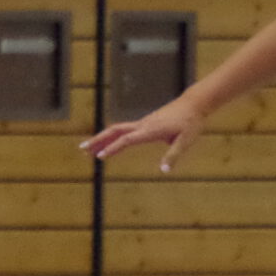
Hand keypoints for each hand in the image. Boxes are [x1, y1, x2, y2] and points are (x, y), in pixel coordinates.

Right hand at [80, 97, 207, 172]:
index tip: (99, 156)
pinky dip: (111, 136)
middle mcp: (142, 125)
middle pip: (114, 131)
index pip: (126, 139)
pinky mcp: (144, 123)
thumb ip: (173, 156)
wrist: (193, 104)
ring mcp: (142, 123)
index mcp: (150, 130)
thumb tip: (164, 171)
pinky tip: (108, 143)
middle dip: (97, 140)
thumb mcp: (185, 141)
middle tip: (81, 148)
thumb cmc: (190, 123)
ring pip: (116, 130)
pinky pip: (123, 130)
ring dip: (102, 138)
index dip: (112, 148)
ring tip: (88, 148)